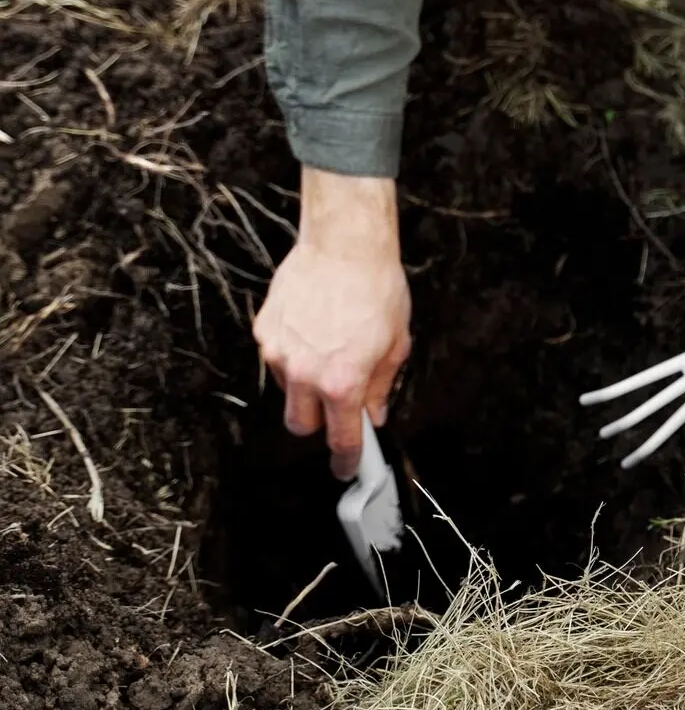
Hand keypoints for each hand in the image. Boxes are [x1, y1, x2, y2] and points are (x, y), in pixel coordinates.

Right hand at [253, 169, 411, 478]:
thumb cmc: (376, 287)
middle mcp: (304, 374)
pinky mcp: (264, 330)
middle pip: (300, 425)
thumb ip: (381, 386)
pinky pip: (276, 356)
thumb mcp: (395, 343)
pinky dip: (292, 353)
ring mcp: (279, 352)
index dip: (346, 459)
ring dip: (303, 384)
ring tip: (328, 348)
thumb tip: (374, 412)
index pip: (340, 439)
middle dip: (318, 422)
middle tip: (337, 403)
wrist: (345, 243)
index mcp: (342, 383)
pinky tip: (312, 328)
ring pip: (286, 390)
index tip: (346, 467)